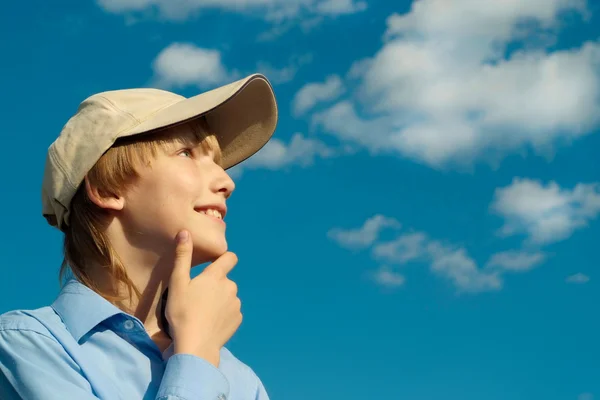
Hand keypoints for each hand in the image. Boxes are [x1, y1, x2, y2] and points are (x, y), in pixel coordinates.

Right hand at [165, 230, 241, 366]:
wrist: (196, 345)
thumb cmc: (183, 312)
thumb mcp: (178, 283)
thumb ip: (182, 256)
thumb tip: (185, 232)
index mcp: (216, 276)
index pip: (230, 258)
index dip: (224, 259)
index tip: (213, 266)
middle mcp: (230, 287)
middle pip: (226, 280)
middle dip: (216, 285)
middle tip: (198, 298)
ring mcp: (236, 304)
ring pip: (229, 297)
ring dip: (220, 301)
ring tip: (203, 313)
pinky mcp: (238, 320)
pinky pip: (232, 312)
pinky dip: (224, 315)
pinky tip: (211, 323)